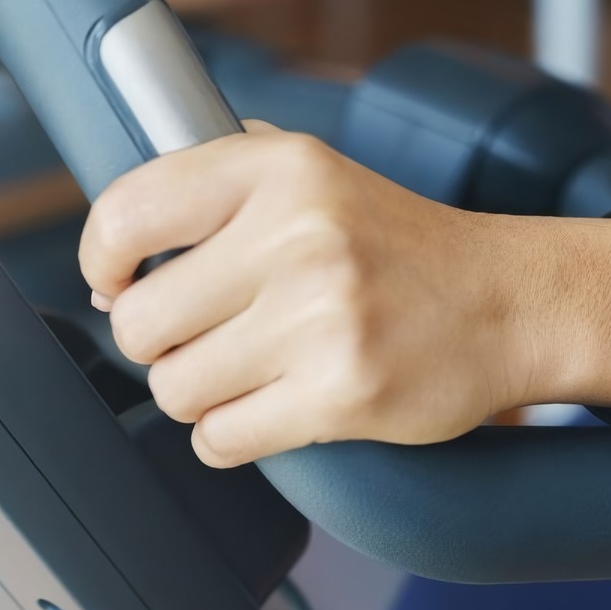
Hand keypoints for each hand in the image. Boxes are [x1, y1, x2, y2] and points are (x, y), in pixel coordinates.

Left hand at [78, 122, 610, 466]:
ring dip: (200, 392)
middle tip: (208, 334)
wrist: (508, 301)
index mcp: (280, 170)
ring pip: (175, 389)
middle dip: (160, 341)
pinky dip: (232, 436)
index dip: (103, 261)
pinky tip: (274, 406)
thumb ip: (215, 180)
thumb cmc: (397, 244)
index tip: (117, 281)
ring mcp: (322, 319)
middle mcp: (299, 236)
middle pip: (139, 322)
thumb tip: (112, 255)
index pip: (127, 214)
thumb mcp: (314, 171)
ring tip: (253, 369)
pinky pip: (221, 440)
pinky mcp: (342, 394)